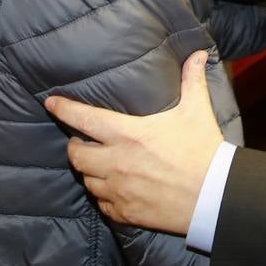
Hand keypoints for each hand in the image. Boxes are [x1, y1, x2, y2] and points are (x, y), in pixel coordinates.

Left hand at [44, 50, 222, 234]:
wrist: (214, 196)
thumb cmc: (203, 150)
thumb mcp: (196, 111)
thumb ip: (192, 80)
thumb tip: (199, 53)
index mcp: (128, 134)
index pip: (84, 119)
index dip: (64, 109)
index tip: (51, 103)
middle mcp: (116, 162)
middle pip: (76, 155)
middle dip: (75, 146)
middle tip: (83, 141)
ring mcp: (118, 190)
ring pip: (86, 180)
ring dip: (89, 171)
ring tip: (99, 164)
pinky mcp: (125, 212)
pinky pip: (101, 204)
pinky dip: (103, 195)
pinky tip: (114, 189)